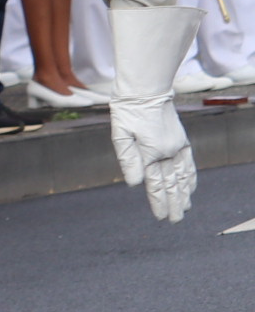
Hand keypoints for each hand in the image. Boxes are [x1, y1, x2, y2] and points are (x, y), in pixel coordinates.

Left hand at [108, 2, 203, 221]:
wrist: (146, 91)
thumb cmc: (127, 111)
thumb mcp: (120, 135)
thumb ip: (128, 160)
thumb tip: (135, 184)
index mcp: (150, 154)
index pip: (155, 185)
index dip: (158, 202)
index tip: (161, 217)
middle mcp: (167, 153)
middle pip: (171, 184)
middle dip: (173, 204)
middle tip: (175, 220)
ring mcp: (176, 147)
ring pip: (182, 176)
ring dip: (184, 194)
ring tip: (185, 208)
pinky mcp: (181, 141)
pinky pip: (188, 163)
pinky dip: (190, 177)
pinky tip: (190, 186)